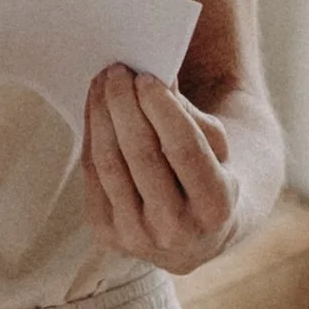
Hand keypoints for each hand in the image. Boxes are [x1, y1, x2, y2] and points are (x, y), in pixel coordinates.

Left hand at [81, 65, 239, 274]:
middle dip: (125, 105)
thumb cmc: (211, 173)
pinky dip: (91, 135)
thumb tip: (155, 76)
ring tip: (102, 82)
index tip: (147, 77)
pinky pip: (92, 174)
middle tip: (117, 70)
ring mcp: (138, 238)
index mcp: (216, 208)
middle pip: (141, 154)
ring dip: (101, 115)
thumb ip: (188, 114)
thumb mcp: (217, 147)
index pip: (185, 150)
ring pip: (109, 163)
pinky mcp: (107, 235)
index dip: (163, 110)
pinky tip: (96, 109)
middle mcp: (176, 231)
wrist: (197, 234)